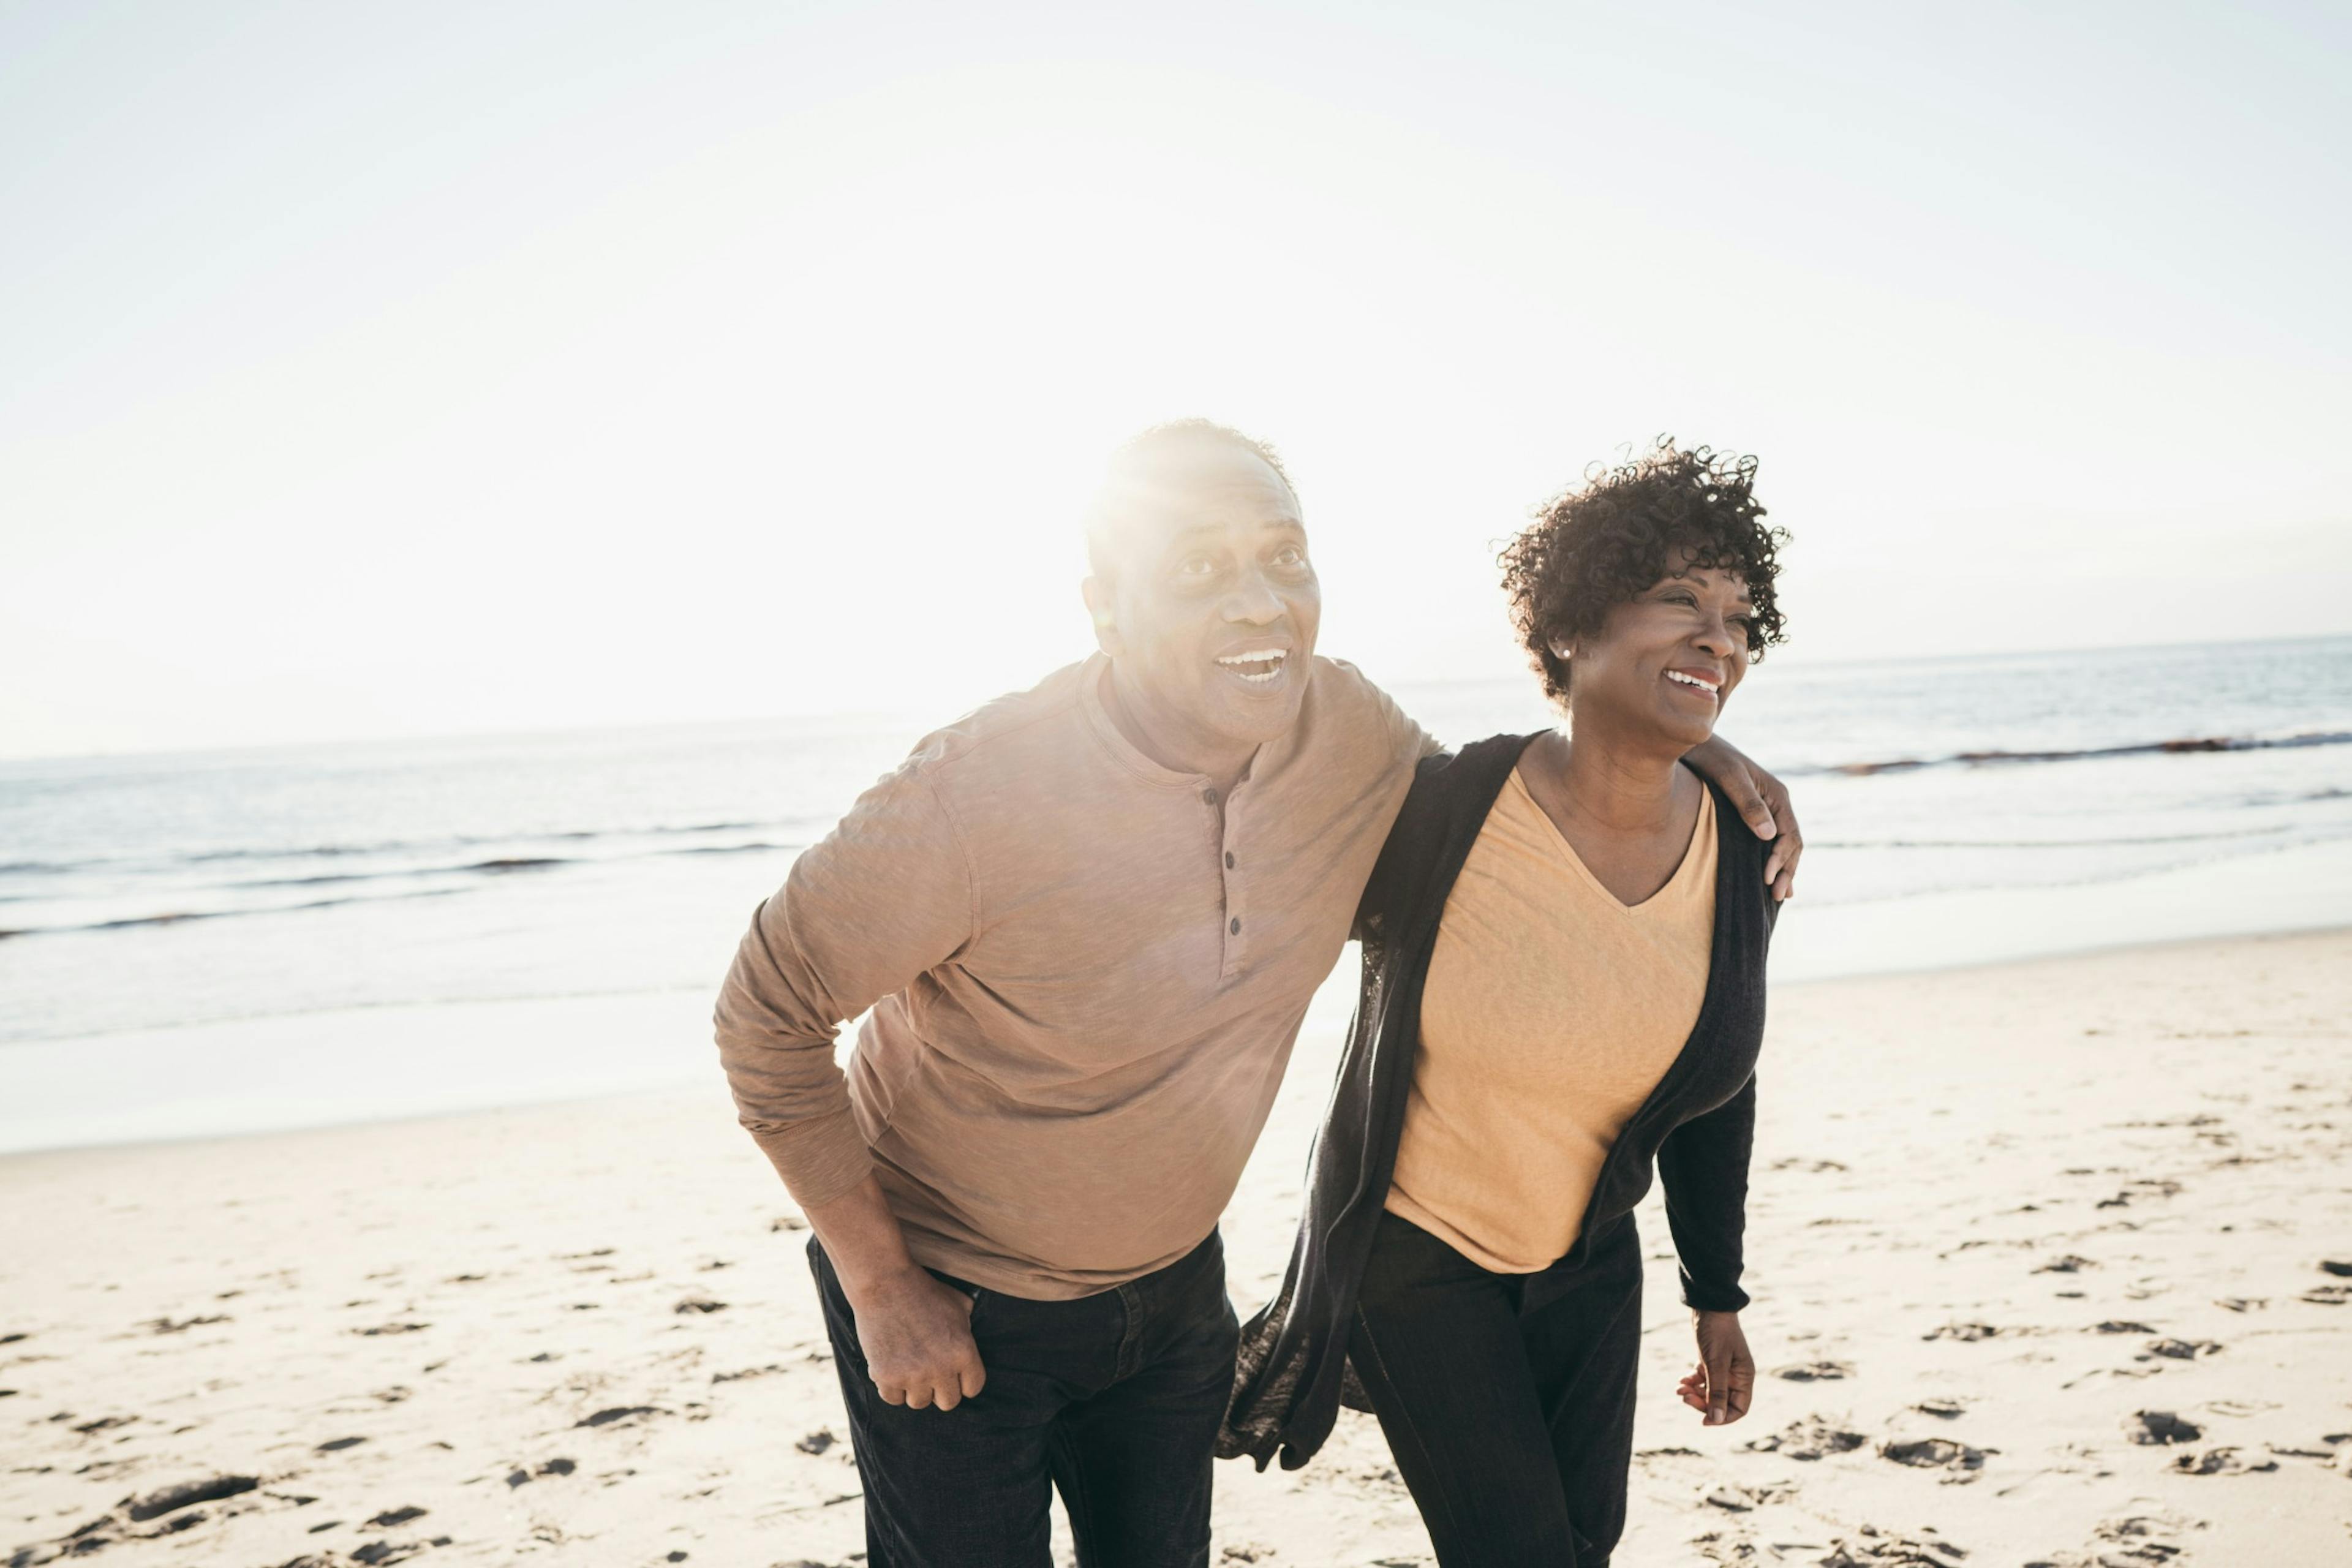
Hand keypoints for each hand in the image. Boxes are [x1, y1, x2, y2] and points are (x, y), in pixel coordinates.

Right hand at [846, 1267, 986, 1410]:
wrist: (885, 1283)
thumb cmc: (923, 1291)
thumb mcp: (958, 1305)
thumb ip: (967, 1328)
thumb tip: (968, 1339)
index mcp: (964, 1352)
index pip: (973, 1388)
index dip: (963, 1381)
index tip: (952, 1374)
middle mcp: (941, 1369)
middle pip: (948, 1402)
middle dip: (940, 1389)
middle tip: (929, 1372)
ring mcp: (913, 1375)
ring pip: (919, 1402)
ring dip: (915, 1388)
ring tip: (908, 1366)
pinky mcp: (886, 1376)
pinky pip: (893, 1399)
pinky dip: (891, 1388)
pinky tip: (891, 1368)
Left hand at [1676, 1309, 1754, 1425]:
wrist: (1708, 1306)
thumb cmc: (1716, 1333)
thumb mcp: (1715, 1364)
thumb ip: (1716, 1392)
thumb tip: (1716, 1420)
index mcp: (1744, 1378)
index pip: (1738, 1409)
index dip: (1722, 1418)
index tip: (1704, 1421)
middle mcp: (1735, 1376)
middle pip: (1721, 1402)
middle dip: (1702, 1403)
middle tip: (1684, 1397)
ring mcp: (1723, 1369)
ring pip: (1709, 1392)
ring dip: (1694, 1393)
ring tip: (1679, 1388)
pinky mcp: (1710, 1362)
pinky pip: (1701, 1380)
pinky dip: (1691, 1382)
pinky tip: (1680, 1380)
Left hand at [1683, 735, 1802, 899]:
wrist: (1694, 743)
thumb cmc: (1711, 757)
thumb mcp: (1729, 778)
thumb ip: (1748, 804)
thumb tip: (1768, 835)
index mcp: (1777, 795)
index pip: (1789, 834)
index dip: (1781, 859)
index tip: (1768, 880)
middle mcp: (1777, 802)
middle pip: (1791, 843)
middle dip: (1787, 870)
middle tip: (1778, 898)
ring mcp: (1767, 809)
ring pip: (1783, 844)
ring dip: (1784, 869)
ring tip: (1780, 896)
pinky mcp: (1753, 813)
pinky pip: (1770, 841)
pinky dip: (1773, 860)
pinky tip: (1770, 877)